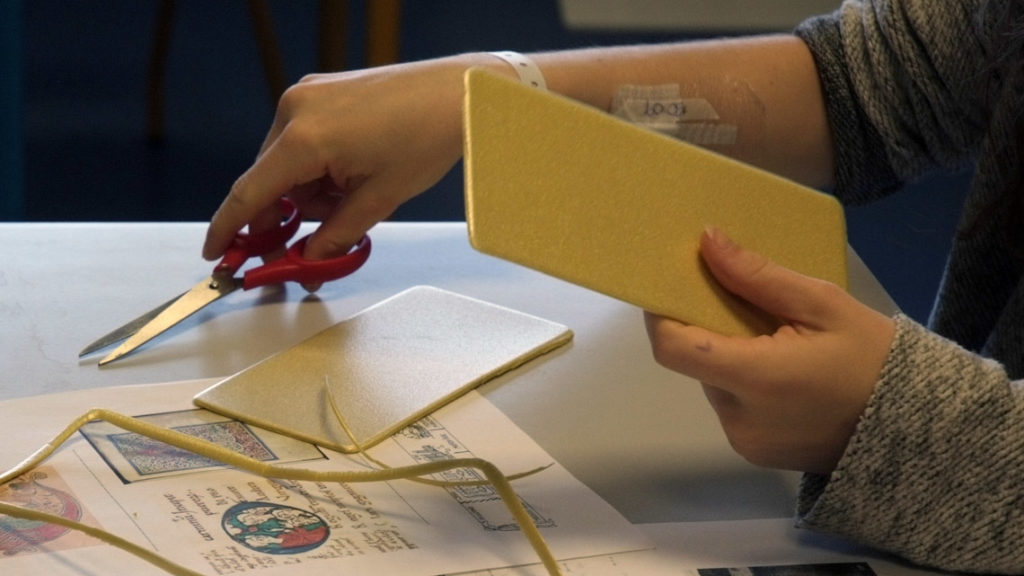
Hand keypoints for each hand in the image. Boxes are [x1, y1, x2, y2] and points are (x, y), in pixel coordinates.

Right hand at [203, 55, 500, 263]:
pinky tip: (353, 171)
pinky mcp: (320, 90)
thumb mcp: (378, 201)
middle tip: (313, 242)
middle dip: (291, 214)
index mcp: (304, 138)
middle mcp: (295, 110)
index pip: (250, 193)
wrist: (458, 93)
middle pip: (270, 180)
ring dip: (311, 190)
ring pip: (287, 163)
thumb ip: (334, 236)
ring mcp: (306, 95)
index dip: (229, 228)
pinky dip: (318, 165)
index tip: (216, 252)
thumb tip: (308, 262)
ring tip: (358, 191)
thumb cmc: (426, 136)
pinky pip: (302, 139)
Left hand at [644, 227, 894, 473]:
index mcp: (757, 380)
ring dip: (729, 356)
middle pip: (695, 362)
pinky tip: (780, 368)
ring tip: (772, 337)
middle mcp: (739, 418)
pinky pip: (730, 405)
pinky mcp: (753, 452)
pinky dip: (743, 382)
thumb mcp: (824, 304)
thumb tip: (707, 241)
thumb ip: (758, 276)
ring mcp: (744, 442)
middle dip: (708, 329)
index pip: (674, 348)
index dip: (662, 314)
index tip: (672, 285)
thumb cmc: (874, 359)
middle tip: (739, 300)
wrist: (917, 428)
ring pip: (712, 382)